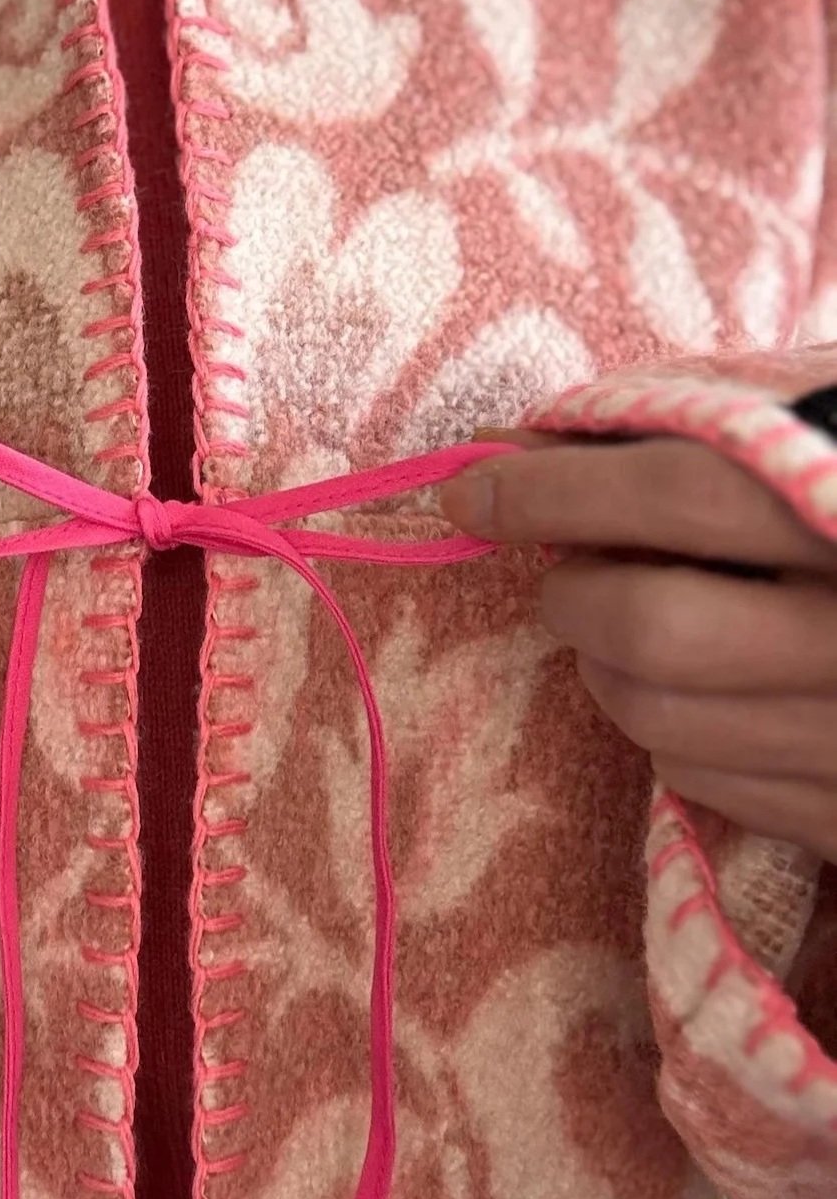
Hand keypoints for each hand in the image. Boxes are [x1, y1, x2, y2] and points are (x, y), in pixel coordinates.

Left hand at [439, 434, 836, 861]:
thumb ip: (726, 413)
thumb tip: (545, 438)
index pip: (681, 491)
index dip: (554, 489)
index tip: (472, 488)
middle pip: (654, 626)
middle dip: (574, 591)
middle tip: (566, 568)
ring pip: (663, 721)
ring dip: (607, 667)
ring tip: (630, 623)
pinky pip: (709, 785)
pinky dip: (672, 734)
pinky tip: (706, 691)